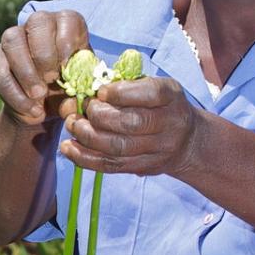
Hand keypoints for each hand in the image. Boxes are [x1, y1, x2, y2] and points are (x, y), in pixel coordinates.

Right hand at [0, 10, 90, 126]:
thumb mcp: (81, 86)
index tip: (67, 66)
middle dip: (45, 54)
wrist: (43, 107)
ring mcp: (14, 38)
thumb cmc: (68, 89)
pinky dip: (15, 93)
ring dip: (26, 72)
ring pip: (13, 41)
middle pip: (38, 21)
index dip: (67, 42)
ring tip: (39, 96)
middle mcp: (39, 24)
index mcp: (66, 25)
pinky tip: (30, 108)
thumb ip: (83, 83)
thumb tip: (78, 88)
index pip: (66, 18)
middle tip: (52, 79)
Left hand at [61, 77, 201, 177]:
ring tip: (72, 125)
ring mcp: (157, 149)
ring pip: (118, 147)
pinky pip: (110, 165)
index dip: (121, 93)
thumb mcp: (150, 87)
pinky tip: (68, 147)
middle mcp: (169, 123)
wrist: (187, 141)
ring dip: (87, 136)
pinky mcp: (143, 167)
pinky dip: (84, 157)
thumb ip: (121, 87)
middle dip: (98, 116)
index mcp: (171, 95)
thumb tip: (77, 96)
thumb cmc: (159, 106)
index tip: (101, 92)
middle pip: (131, 123)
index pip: (150, 94)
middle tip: (81, 110)